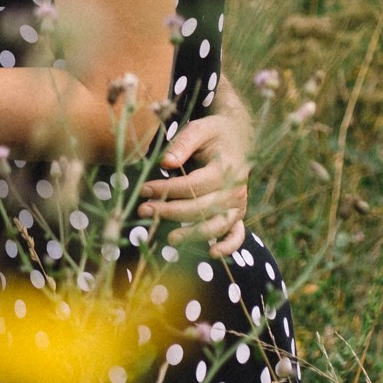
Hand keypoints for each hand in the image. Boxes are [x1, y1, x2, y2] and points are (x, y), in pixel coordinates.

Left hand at [140, 108, 250, 257]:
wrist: (237, 136)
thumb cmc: (213, 133)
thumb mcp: (198, 129)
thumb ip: (182, 144)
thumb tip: (166, 163)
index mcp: (225, 168)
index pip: (192, 185)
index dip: (166, 190)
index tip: (144, 190)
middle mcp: (235, 189)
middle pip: (201, 208)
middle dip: (170, 212)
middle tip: (143, 210)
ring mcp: (238, 204)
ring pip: (215, 225)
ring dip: (192, 234)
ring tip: (169, 239)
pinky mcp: (239, 214)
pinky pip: (237, 235)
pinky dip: (228, 247)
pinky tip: (211, 253)